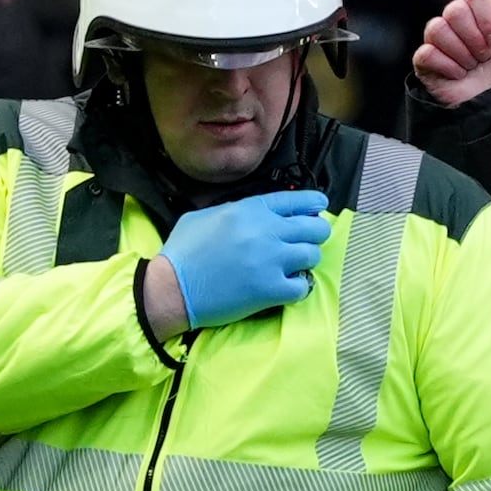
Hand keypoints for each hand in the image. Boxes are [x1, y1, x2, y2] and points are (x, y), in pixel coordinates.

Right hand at [156, 189, 330, 329]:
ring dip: (305, 261)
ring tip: (293, 266)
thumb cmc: (182, 252)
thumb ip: (235, 210)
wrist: (170, 288)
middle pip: (314, 227)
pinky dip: (298, 287)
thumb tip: (256, 212)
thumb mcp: (205, 216)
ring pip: (312, 255)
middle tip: (307, 241)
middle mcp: (265, 231)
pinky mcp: (270, 290)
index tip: (320, 206)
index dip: (313, 203)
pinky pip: (303, 287)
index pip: (296, 200)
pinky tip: (287, 287)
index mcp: (250, 210)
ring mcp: (271, 261)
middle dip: (315, 233)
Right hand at [410, 0, 490, 110]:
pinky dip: (447, 67)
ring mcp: (442, 42)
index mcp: (485, 15)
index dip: (487, 18)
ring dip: (462, 54)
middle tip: (486, 57)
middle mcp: (461, 24)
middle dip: (475, 39)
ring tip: (473, 68)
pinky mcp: (426, 62)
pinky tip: (458, 77)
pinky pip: (425, 52)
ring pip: (436, 28)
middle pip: (454, 9)